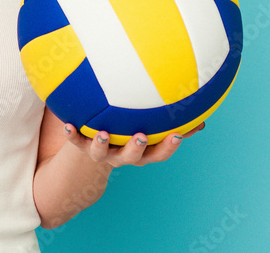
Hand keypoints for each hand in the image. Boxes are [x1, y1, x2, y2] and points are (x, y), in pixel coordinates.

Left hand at [62, 121, 205, 167]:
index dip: (168, 146)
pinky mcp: (83, 145)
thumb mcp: (150, 129)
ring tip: (102, 134)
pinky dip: (71, 134)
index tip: (177, 135)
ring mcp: (102, 152)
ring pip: (102, 154)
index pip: (159, 152)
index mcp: (141, 151)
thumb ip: (171, 121)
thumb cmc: (129, 133)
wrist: (97, 148)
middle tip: (141, 136)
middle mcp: (122, 155)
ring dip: (103, 144)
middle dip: (137, 148)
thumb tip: (202, 112)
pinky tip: (66, 123)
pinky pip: (76, 141)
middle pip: (132, 157)